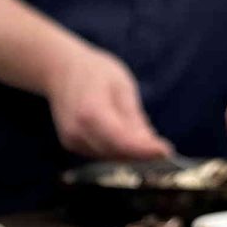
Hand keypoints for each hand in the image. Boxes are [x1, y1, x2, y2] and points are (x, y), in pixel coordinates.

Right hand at [46, 42, 169, 160]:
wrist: (59, 69)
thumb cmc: (94, 72)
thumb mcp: (121, 85)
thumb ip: (134, 117)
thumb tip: (150, 143)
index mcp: (90, 112)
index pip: (122, 141)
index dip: (145, 150)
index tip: (166, 151)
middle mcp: (77, 131)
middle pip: (117, 153)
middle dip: (141, 153)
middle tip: (161, 146)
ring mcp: (72, 140)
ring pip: (110, 157)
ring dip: (130, 152)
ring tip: (140, 134)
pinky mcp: (72, 144)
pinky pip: (101, 153)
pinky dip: (117, 149)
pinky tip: (124, 134)